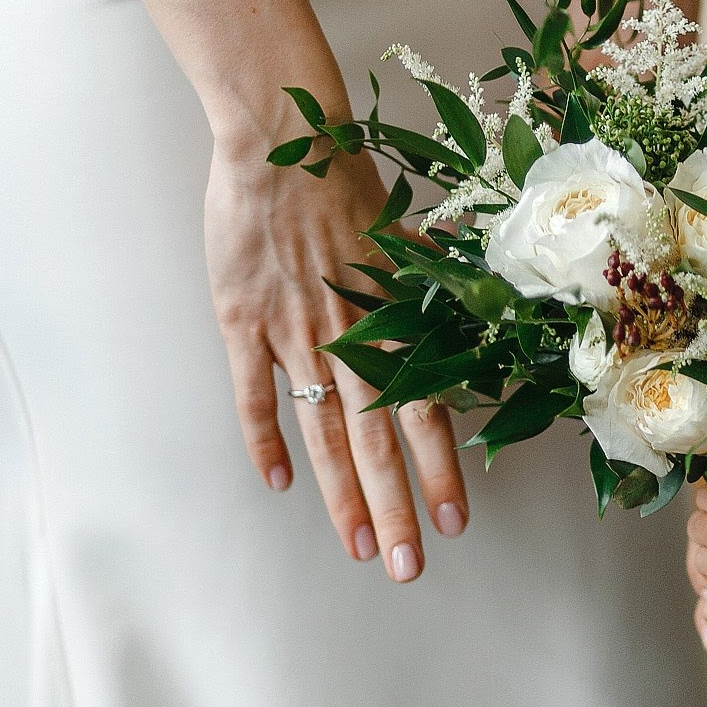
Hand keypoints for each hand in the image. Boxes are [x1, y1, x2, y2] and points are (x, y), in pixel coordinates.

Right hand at [204, 146, 467, 581]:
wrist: (280, 138)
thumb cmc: (345, 180)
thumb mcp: (405, 238)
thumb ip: (426, 293)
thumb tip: (464, 331)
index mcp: (395, 316)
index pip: (426, 410)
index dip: (440, 470)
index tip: (457, 522)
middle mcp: (350, 334)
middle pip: (378, 440)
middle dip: (397, 510)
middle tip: (410, 568)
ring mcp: (293, 331)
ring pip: (325, 432)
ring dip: (345, 496)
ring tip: (361, 548)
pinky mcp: (243, 321)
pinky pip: (255, 394)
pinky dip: (266, 442)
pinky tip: (281, 487)